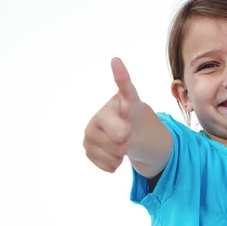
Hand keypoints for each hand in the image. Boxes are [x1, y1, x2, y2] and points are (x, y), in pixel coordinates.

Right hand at [83, 58, 142, 172]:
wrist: (125, 131)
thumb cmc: (131, 117)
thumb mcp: (139, 111)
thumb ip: (133, 114)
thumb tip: (120, 130)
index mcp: (118, 101)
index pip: (124, 87)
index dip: (121, 75)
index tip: (117, 60)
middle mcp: (100, 114)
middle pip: (119, 138)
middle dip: (127, 141)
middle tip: (127, 134)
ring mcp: (91, 131)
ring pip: (112, 154)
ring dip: (121, 155)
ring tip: (121, 144)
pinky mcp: (87, 147)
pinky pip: (106, 165)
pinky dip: (113, 165)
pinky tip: (112, 154)